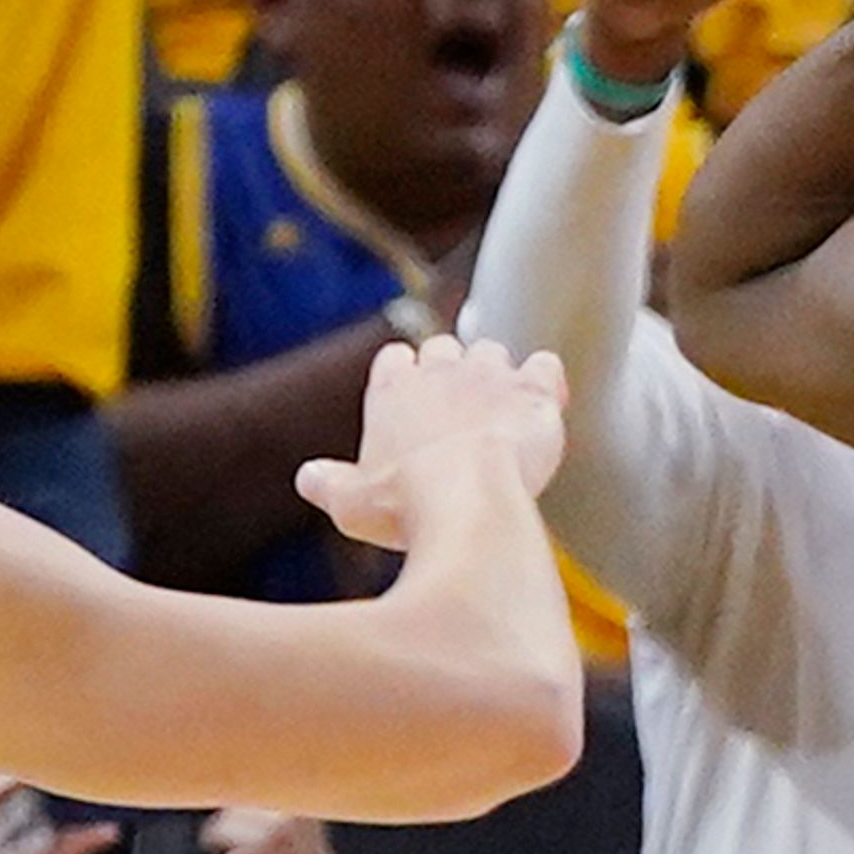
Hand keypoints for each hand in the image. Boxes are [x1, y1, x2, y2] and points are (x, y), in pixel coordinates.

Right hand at [297, 336, 567, 551]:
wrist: (470, 502)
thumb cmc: (406, 505)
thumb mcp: (350, 504)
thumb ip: (328, 484)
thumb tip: (308, 479)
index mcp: (392, 388)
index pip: (393, 360)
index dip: (402, 378)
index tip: (409, 403)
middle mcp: (441, 369)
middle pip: (443, 348)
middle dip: (449, 372)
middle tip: (456, 413)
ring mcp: (491, 375)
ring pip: (493, 352)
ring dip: (496, 376)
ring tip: (499, 413)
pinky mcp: (534, 390)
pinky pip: (546, 366)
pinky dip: (545, 383)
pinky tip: (543, 406)